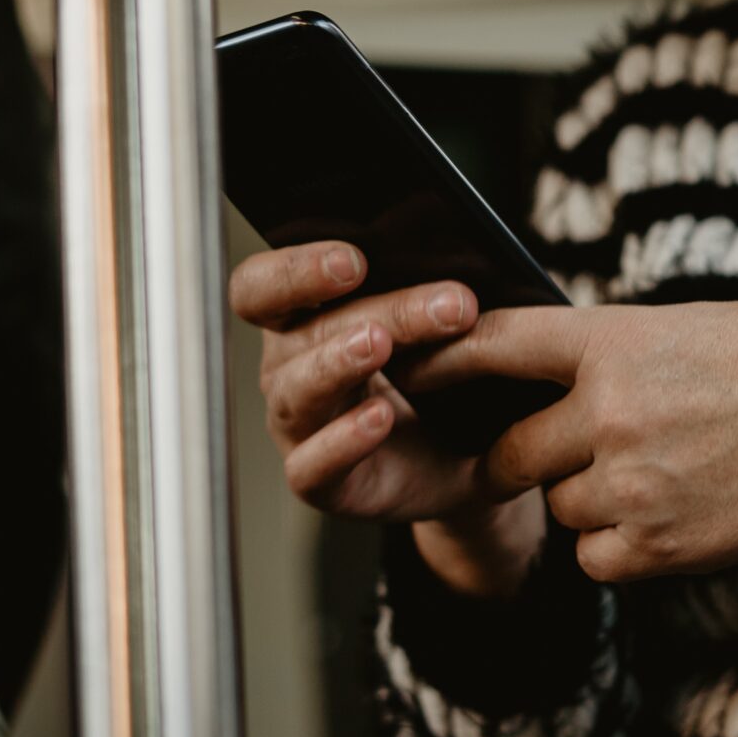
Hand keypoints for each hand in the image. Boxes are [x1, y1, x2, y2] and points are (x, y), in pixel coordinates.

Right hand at [227, 241, 542, 596]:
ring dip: (340, 363)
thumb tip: (474, 254)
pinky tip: (381, 419)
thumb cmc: (432, 387)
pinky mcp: (319, 482)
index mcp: (304, 323)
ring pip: (298, 391)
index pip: (263, 287)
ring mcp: (299, 428)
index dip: (295, 269)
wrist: (458, 464)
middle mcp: (289, 371)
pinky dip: (343, 440)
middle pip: (304, 331)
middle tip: (444, 304)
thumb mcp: (438, 337)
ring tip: (383, 346)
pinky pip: (311, 464)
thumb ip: (438, 300)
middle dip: (378, 310)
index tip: (356, 258)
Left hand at [392, 301, 737, 581]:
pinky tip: (674, 516)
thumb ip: (610, 356)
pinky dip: (623, 546)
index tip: (413, 371)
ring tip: (663, 475)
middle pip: (510, 454)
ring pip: (562, 509)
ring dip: (591, 502)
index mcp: (612, 343)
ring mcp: (632, 484)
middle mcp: (608, 413)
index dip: (442, 363)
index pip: (493, 347)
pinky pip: (599, 558)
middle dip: (520, 461)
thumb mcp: (685, 329)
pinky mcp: (661, 546)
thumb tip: (552, 381)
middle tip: (550, 457)